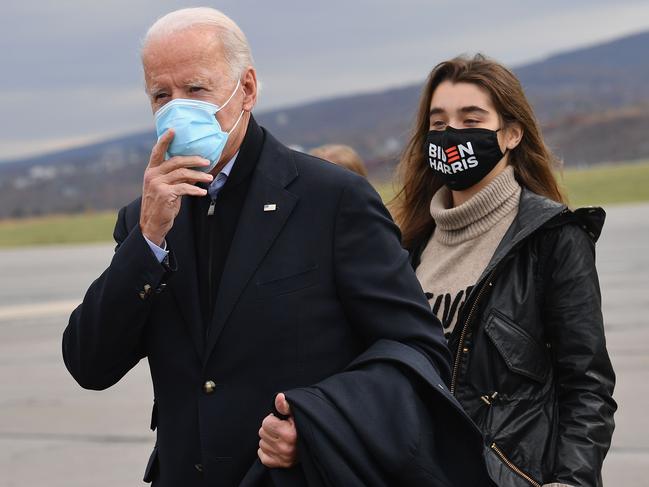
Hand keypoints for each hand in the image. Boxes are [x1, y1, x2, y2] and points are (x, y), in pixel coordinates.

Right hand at [139, 129, 213, 244]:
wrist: (152, 224)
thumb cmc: (161, 205)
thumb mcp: (166, 188)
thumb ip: (176, 177)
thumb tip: (194, 170)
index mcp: (151, 171)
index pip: (157, 152)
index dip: (165, 140)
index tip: (173, 130)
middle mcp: (152, 175)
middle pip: (176, 161)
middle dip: (193, 160)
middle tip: (207, 161)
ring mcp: (158, 184)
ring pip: (183, 174)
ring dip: (199, 175)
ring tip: (210, 177)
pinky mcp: (165, 195)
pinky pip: (185, 188)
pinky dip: (196, 189)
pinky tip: (203, 192)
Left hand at [258, 393, 297, 467]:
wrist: (313, 444)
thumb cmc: (302, 426)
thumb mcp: (296, 414)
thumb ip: (285, 406)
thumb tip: (279, 397)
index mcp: (289, 434)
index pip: (266, 423)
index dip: (272, 419)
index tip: (281, 421)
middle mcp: (285, 448)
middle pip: (262, 432)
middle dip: (269, 429)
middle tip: (280, 430)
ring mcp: (281, 458)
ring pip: (261, 444)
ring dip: (268, 439)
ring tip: (279, 438)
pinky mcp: (278, 464)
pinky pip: (261, 455)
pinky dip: (266, 450)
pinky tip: (276, 446)